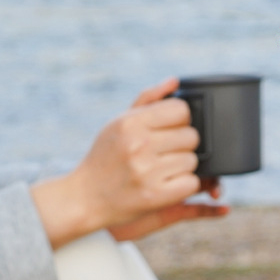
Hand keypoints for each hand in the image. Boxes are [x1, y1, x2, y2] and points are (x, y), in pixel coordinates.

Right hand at [31, 77, 228, 248]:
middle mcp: (139, 145)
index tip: (170, 129)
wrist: (86, 198)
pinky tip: (167, 184)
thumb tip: (175, 82)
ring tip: (162, 170)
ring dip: (183, 167)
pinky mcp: (156, 196)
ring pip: (193, 161)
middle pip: (191, 136)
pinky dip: (185, 185)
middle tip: (165, 153)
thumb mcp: (119, 122)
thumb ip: (148, 99)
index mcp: (130, 123)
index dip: (180, 120)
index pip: (181, 110)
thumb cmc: (106, 157)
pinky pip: (192, 183)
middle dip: (183, 145)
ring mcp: (147, 172)